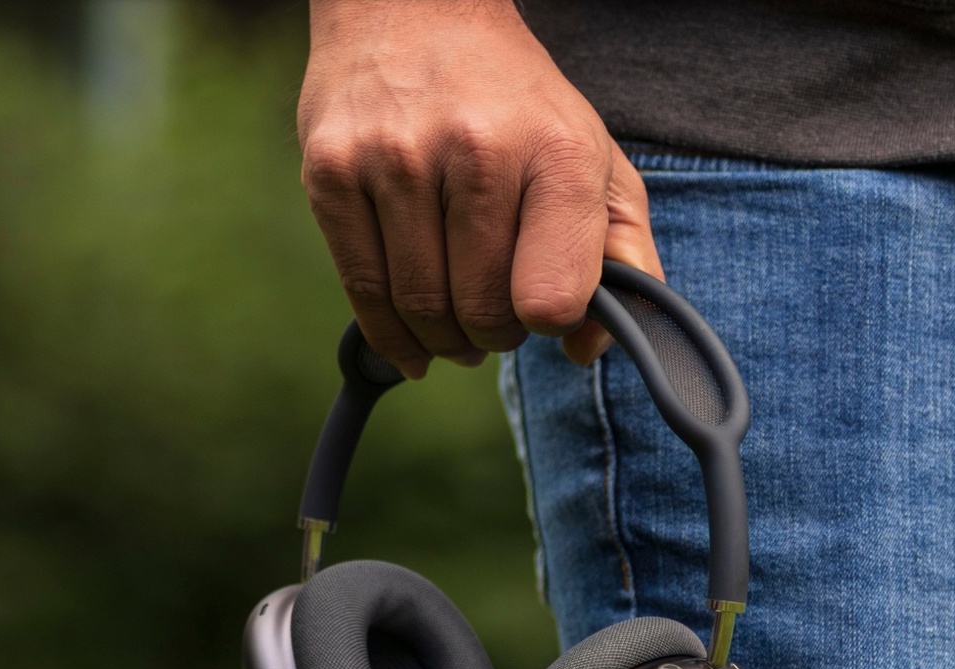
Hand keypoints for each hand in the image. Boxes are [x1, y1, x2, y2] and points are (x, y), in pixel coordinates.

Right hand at [299, 0, 662, 377]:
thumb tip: (585, 350)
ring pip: (421, 311)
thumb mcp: (597, 165)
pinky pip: (362, 294)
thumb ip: (624, 261)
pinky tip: (413, 344)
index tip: (538, 307)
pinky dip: (391, 336)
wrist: (413, 13)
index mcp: (555, 152)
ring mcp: (393, 161)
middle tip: (494, 319)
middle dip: (493, 335)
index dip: (548, 323)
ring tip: (457, 327)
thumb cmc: (516, 110)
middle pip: (481, 313)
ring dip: (444, 339)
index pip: (551, 300)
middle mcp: (474, 150)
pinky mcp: (329, 174)